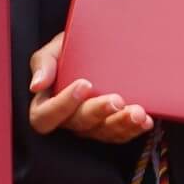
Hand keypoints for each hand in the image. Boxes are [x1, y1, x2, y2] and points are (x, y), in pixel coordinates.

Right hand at [27, 31, 153, 143]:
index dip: (63, 105)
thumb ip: (43, 63)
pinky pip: (121, 135)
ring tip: (137, 113)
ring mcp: (90, 127)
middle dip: (100, 112)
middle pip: (80, 125)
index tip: (84, 83)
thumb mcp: (55, 49)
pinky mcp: (110, 129)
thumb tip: (36, 85)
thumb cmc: (70, 49)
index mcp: (47, 104)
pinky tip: (146, 120)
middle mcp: (68, 120)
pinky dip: (134, 129)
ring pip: (104, 133)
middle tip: (117, 99)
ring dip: (122, 124)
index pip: (45, 116)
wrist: (94, 47)